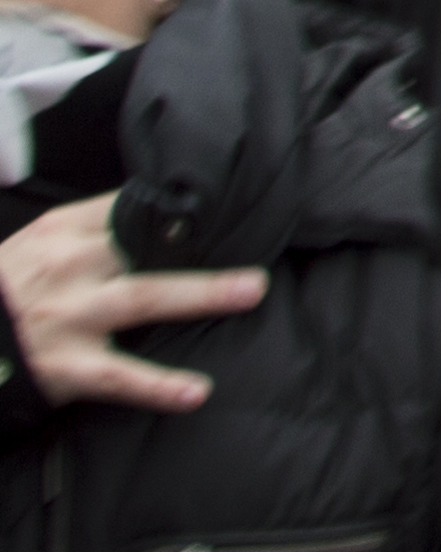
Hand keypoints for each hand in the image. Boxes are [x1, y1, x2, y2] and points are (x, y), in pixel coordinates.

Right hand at [4, 193, 264, 414]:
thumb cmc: (2, 296)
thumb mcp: (32, 250)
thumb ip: (84, 235)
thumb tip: (150, 221)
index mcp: (58, 234)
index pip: (127, 208)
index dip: (176, 207)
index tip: (224, 204)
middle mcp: (67, 268)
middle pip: (145, 245)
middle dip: (201, 242)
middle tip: (258, 236)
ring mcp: (67, 317)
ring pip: (144, 298)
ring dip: (202, 294)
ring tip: (252, 292)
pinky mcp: (65, 365)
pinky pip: (118, 376)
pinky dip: (157, 387)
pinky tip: (195, 393)